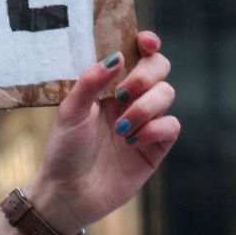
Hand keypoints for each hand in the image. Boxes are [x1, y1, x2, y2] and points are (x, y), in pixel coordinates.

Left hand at [0, 31, 178, 234]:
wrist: (68, 193)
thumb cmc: (63, 150)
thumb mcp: (69, 112)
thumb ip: (90, 82)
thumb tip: (117, 56)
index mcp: (108, 85)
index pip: (135, 54)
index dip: (146, 43)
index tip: (146, 42)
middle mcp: (130, 99)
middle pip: (159, 68)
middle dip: (147, 74)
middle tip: (124, 92)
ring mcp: (145, 122)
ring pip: (167, 94)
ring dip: (146, 106)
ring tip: (121, 128)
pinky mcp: (156, 147)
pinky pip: (172, 126)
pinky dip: (156, 128)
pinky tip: (134, 140)